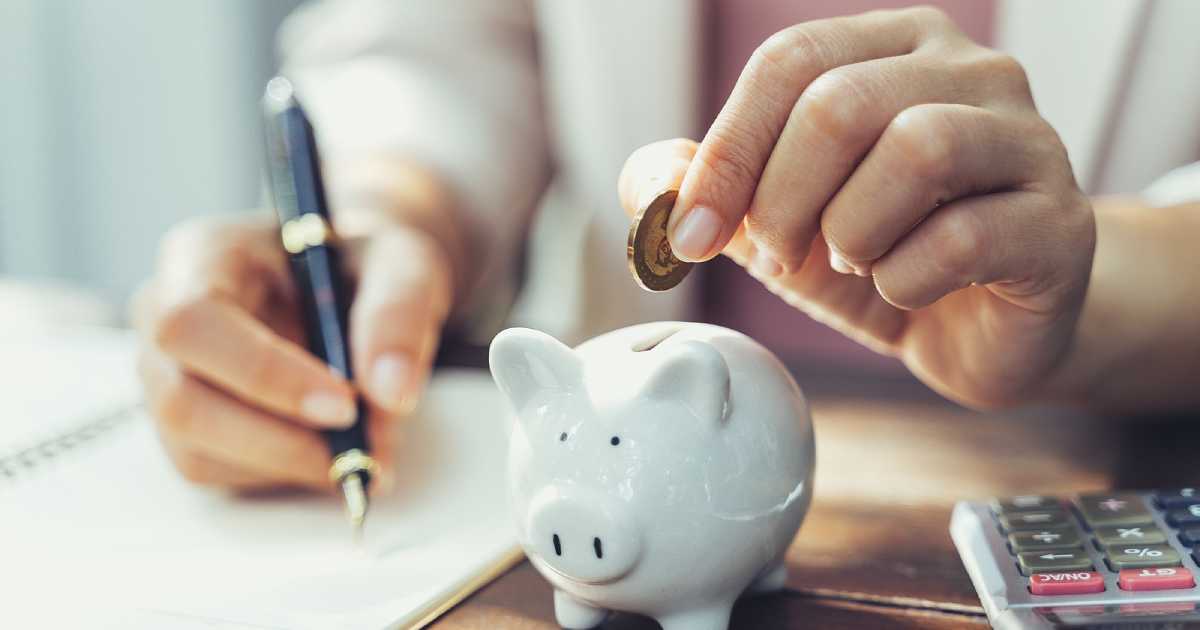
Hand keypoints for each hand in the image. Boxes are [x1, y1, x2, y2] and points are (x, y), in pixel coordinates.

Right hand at [132, 212, 452, 490]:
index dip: (263, 374)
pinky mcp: (188, 427)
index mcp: (202, 256)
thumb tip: (392, 393)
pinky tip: (337, 450)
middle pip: (182, 402)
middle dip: (279, 441)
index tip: (345, 407)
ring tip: (370, 447)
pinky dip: (285, 475)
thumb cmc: (365, 264)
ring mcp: (165, 377)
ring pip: (197, 452)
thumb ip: (398, 314)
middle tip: (366, 451)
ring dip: (291, 465)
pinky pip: (219, 473)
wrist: (358, 285)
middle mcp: (162, 317)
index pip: (193, 323)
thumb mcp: (401, 264)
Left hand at [620, 7, 1094, 407]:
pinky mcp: (1061, 223)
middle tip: (780, 256)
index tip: (691, 233)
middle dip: (782, 199)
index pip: (791, 61)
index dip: (727, 150)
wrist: (978, 329)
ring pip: (918, 148)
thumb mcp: (774, 221)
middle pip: (841, 103)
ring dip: (850, 231)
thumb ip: (708, 190)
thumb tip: (648, 184)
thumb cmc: (877, 255)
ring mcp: (1028, 140)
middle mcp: (972, 72)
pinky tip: (905, 289)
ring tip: (851, 262)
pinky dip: (906, 279)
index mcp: (895, 49)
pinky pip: (965, 235)